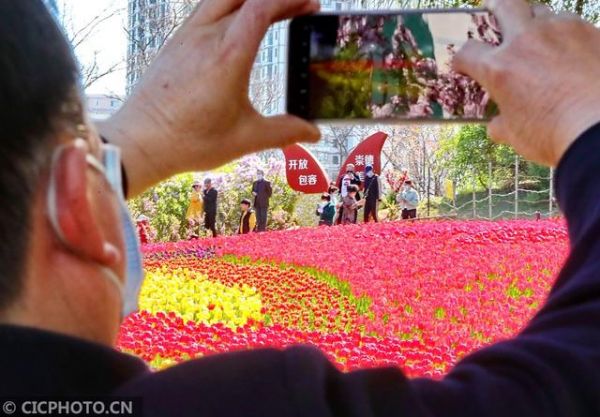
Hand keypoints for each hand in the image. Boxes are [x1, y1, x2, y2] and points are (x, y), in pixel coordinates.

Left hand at [99, 0, 320, 195]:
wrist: (139, 142)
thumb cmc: (188, 140)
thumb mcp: (245, 138)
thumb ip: (284, 132)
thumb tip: (313, 132)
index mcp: (228, 55)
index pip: (262, 7)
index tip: (310, 5)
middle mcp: (205, 37)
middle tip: (296, 7)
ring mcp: (186, 37)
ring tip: (271, 11)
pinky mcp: (175, 44)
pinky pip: (204, 10)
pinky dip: (228, 7)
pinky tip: (236, 26)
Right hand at [453, 0, 599, 166]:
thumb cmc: (554, 136)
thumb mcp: (516, 136)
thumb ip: (501, 123)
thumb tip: (497, 124)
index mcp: (500, 68)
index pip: (468, 52)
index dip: (464, 59)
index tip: (467, 65)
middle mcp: (527, 40)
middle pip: (505, 5)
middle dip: (496, 9)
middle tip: (496, 16)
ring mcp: (562, 31)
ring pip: (543, 12)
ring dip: (537, 24)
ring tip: (541, 43)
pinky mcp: (593, 32)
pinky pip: (574, 26)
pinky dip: (568, 38)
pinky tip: (572, 56)